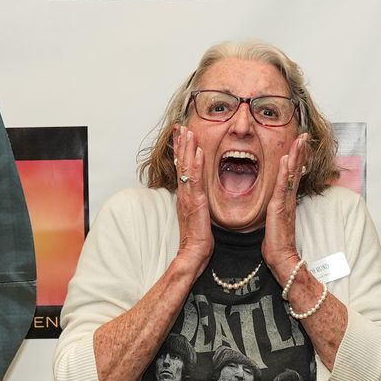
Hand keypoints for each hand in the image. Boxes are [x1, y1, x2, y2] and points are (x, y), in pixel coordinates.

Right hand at [172, 127, 212, 276]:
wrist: (193, 253)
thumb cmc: (197, 238)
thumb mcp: (198, 215)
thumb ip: (197, 203)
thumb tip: (200, 195)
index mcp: (185, 196)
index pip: (182, 168)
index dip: (180, 151)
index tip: (181, 136)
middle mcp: (184, 193)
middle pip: (181, 163)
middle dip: (181, 144)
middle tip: (181, 126)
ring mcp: (188, 197)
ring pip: (186, 168)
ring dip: (187, 148)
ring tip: (188, 131)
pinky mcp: (195, 202)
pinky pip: (195, 180)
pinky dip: (196, 164)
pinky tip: (198, 152)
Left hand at [263, 134, 310, 282]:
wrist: (282, 259)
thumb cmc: (277, 245)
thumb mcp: (275, 223)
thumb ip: (276, 212)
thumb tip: (274, 207)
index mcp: (286, 201)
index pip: (293, 175)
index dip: (297, 159)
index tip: (299, 144)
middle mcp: (289, 199)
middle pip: (296, 170)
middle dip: (300, 152)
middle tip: (304, 135)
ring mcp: (286, 202)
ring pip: (292, 174)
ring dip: (296, 156)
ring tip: (300, 140)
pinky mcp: (280, 207)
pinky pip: (283, 186)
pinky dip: (286, 172)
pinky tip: (286, 159)